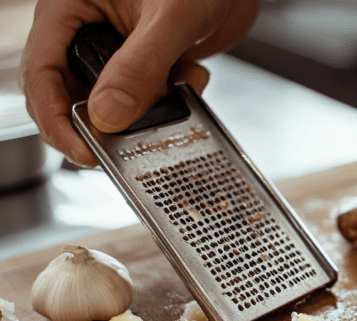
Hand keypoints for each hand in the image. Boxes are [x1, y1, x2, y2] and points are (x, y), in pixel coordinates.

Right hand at [18, 0, 258, 166]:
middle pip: (72, 97)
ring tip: (177, 86)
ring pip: (116, 106)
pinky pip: (150, 102)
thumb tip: (109, 114)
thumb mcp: (169, 19)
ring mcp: (119, 55)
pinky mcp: (148, 69)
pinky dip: (175, 100)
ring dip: (151, 109)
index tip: (81, 149)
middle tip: (133, 138)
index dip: (55, 118)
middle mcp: (88, 34)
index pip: (42, 73)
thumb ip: (140, 67)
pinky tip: (192, 74)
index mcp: (70, 10)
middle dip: (107, 120)